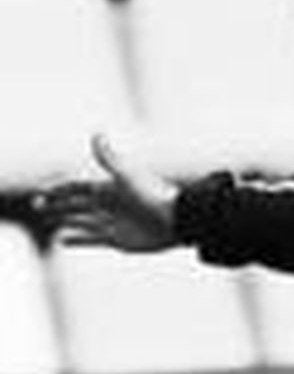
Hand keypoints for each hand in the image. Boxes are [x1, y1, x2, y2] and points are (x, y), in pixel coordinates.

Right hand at [33, 133, 179, 251]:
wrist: (176, 222)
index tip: (43, 192)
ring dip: (65, 219)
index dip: (60, 189)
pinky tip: (62, 239)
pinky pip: (92, 239)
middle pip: (76, 204)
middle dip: (57, 204)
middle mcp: (110, 205)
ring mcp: (113, 223)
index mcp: (110, 188)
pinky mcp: (118, 240)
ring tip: (48, 219)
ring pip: (82, 221)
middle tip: (37, 205)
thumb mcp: (128, 175)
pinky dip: (77, 239)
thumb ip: (109, 158)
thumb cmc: (154, 196)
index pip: (78, 187)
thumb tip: (97, 133)